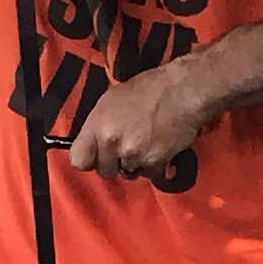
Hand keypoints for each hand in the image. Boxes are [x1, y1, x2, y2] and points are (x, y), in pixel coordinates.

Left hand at [63, 55, 218, 179]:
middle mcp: (112, 142)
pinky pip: (149, 174)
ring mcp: (132, 154)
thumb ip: (99, 124)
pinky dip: (155, 166)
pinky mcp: (154, 162)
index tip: (96, 156)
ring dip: (136, 164)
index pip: (79, 159)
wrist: (183, 91)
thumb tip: (94, 141)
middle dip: (115, 163)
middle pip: (105, 171)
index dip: (89, 160)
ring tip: (146, 143)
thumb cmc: (150, 89)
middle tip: (128, 147)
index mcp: (98, 124)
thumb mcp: (113, 99)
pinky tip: (160, 146)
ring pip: (128, 173)